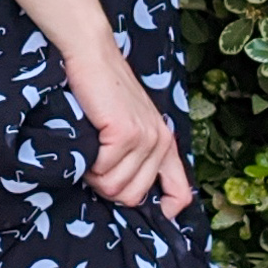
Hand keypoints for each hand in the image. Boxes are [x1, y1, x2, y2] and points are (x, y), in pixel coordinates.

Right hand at [63, 29, 191, 216]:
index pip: (180, 195)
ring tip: (91, 150)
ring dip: (94, 175)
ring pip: (114, 188)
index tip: (136, 211)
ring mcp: (145, 138)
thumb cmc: (104, 92)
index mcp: (166, 143)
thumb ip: (137, 155)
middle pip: (132, 197)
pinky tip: (87, 142)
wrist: (92, 56)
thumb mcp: (131, 124)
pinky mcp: (125, 133)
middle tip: (96, 164)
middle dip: (108, 187)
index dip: (161, 212)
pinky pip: (102, 171)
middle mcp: (161, 142)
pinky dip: (87, 163)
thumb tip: (125, 193)